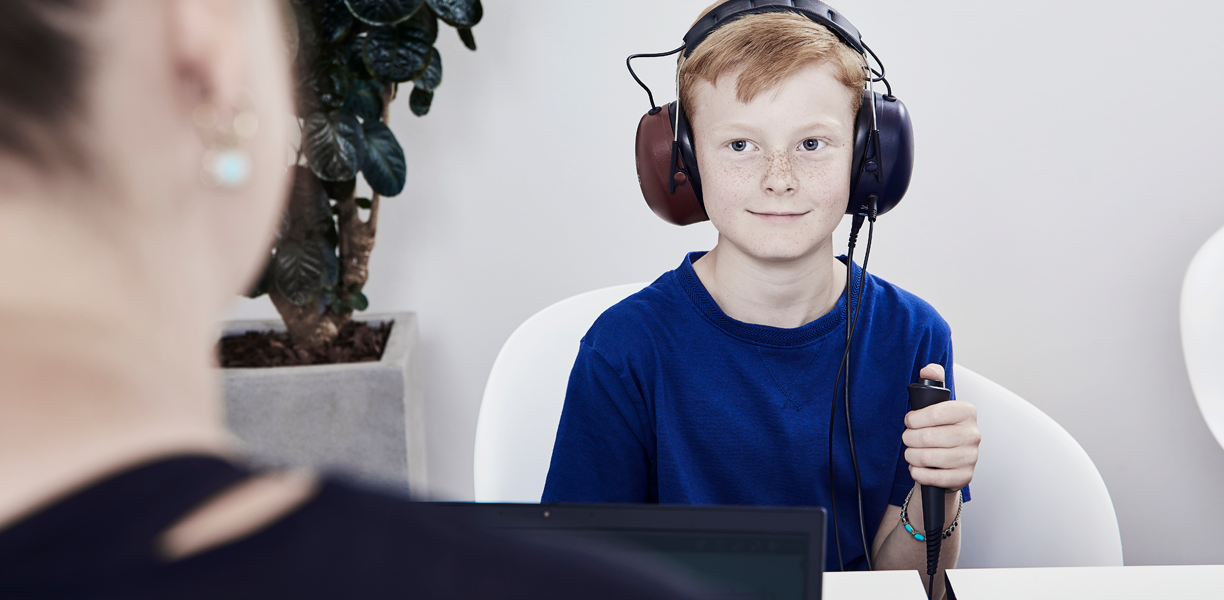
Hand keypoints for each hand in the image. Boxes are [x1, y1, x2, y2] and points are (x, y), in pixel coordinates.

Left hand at [902, 363, 979, 489]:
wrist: (946, 460)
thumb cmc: (938, 429)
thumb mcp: (935, 403)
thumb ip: (932, 382)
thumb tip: (929, 368)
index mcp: (967, 412)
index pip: (936, 413)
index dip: (915, 418)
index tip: (909, 421)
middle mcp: (973, 434)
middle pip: (929, 437)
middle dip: (910, 439)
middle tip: (907, 438)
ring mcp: (971, 457)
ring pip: (930, 457)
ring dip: (913, 456)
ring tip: (912, 453)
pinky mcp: (965, 476)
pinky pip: (935, 477)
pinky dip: (919, 473)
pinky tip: (918, 467)